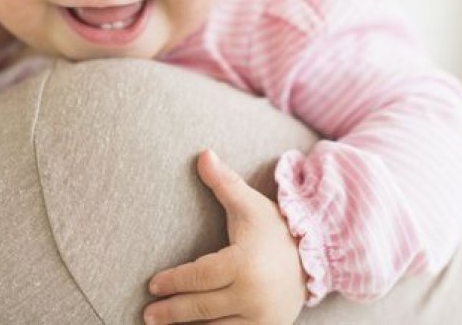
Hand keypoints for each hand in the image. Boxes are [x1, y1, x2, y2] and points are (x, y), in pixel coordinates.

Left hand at [144, 150, 306, 323]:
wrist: (315, 258)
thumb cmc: (273, 229)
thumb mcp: (249, 204)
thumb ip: (224, 182)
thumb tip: (203, 153)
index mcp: (244, 264)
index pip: (199, 277)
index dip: (174, 282)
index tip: (152, 285)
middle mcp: (253, 295)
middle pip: (202, 307)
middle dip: (172, 312)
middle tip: (147, 314)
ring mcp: (262, 318)